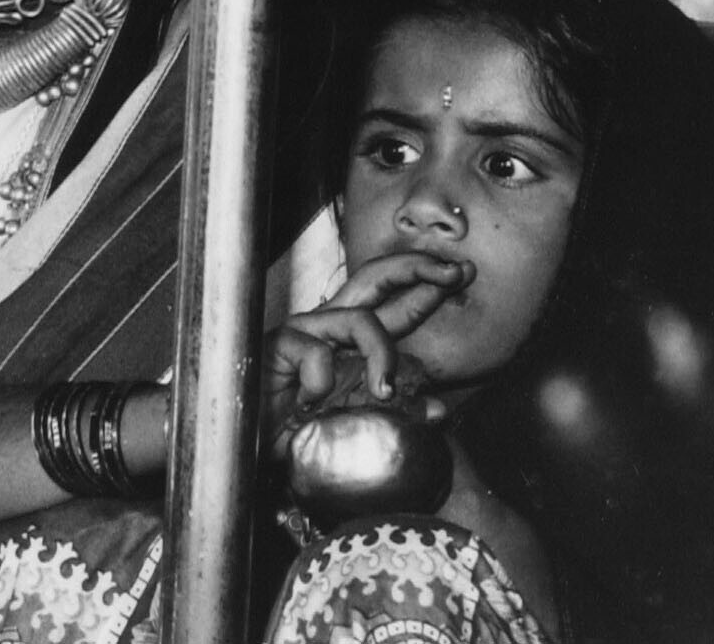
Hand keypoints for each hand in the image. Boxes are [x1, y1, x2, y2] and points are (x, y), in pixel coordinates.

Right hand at [260, 252, 469, 458]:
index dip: (427, 286)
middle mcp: (332, 326)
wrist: (250, 443)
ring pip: (360, 319)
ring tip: (384, 393)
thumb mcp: (361, 425)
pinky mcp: (282, 342)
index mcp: (353, 342)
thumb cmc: (302, 430)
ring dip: (381, 356)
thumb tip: (440, 409)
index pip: (396, 304)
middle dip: (417, 269)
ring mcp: (307, 330)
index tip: (462, 276)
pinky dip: (321, 383)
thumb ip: (398, 413)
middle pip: (376, 278)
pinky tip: (309, 406)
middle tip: (452, 274)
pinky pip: (317, 353)